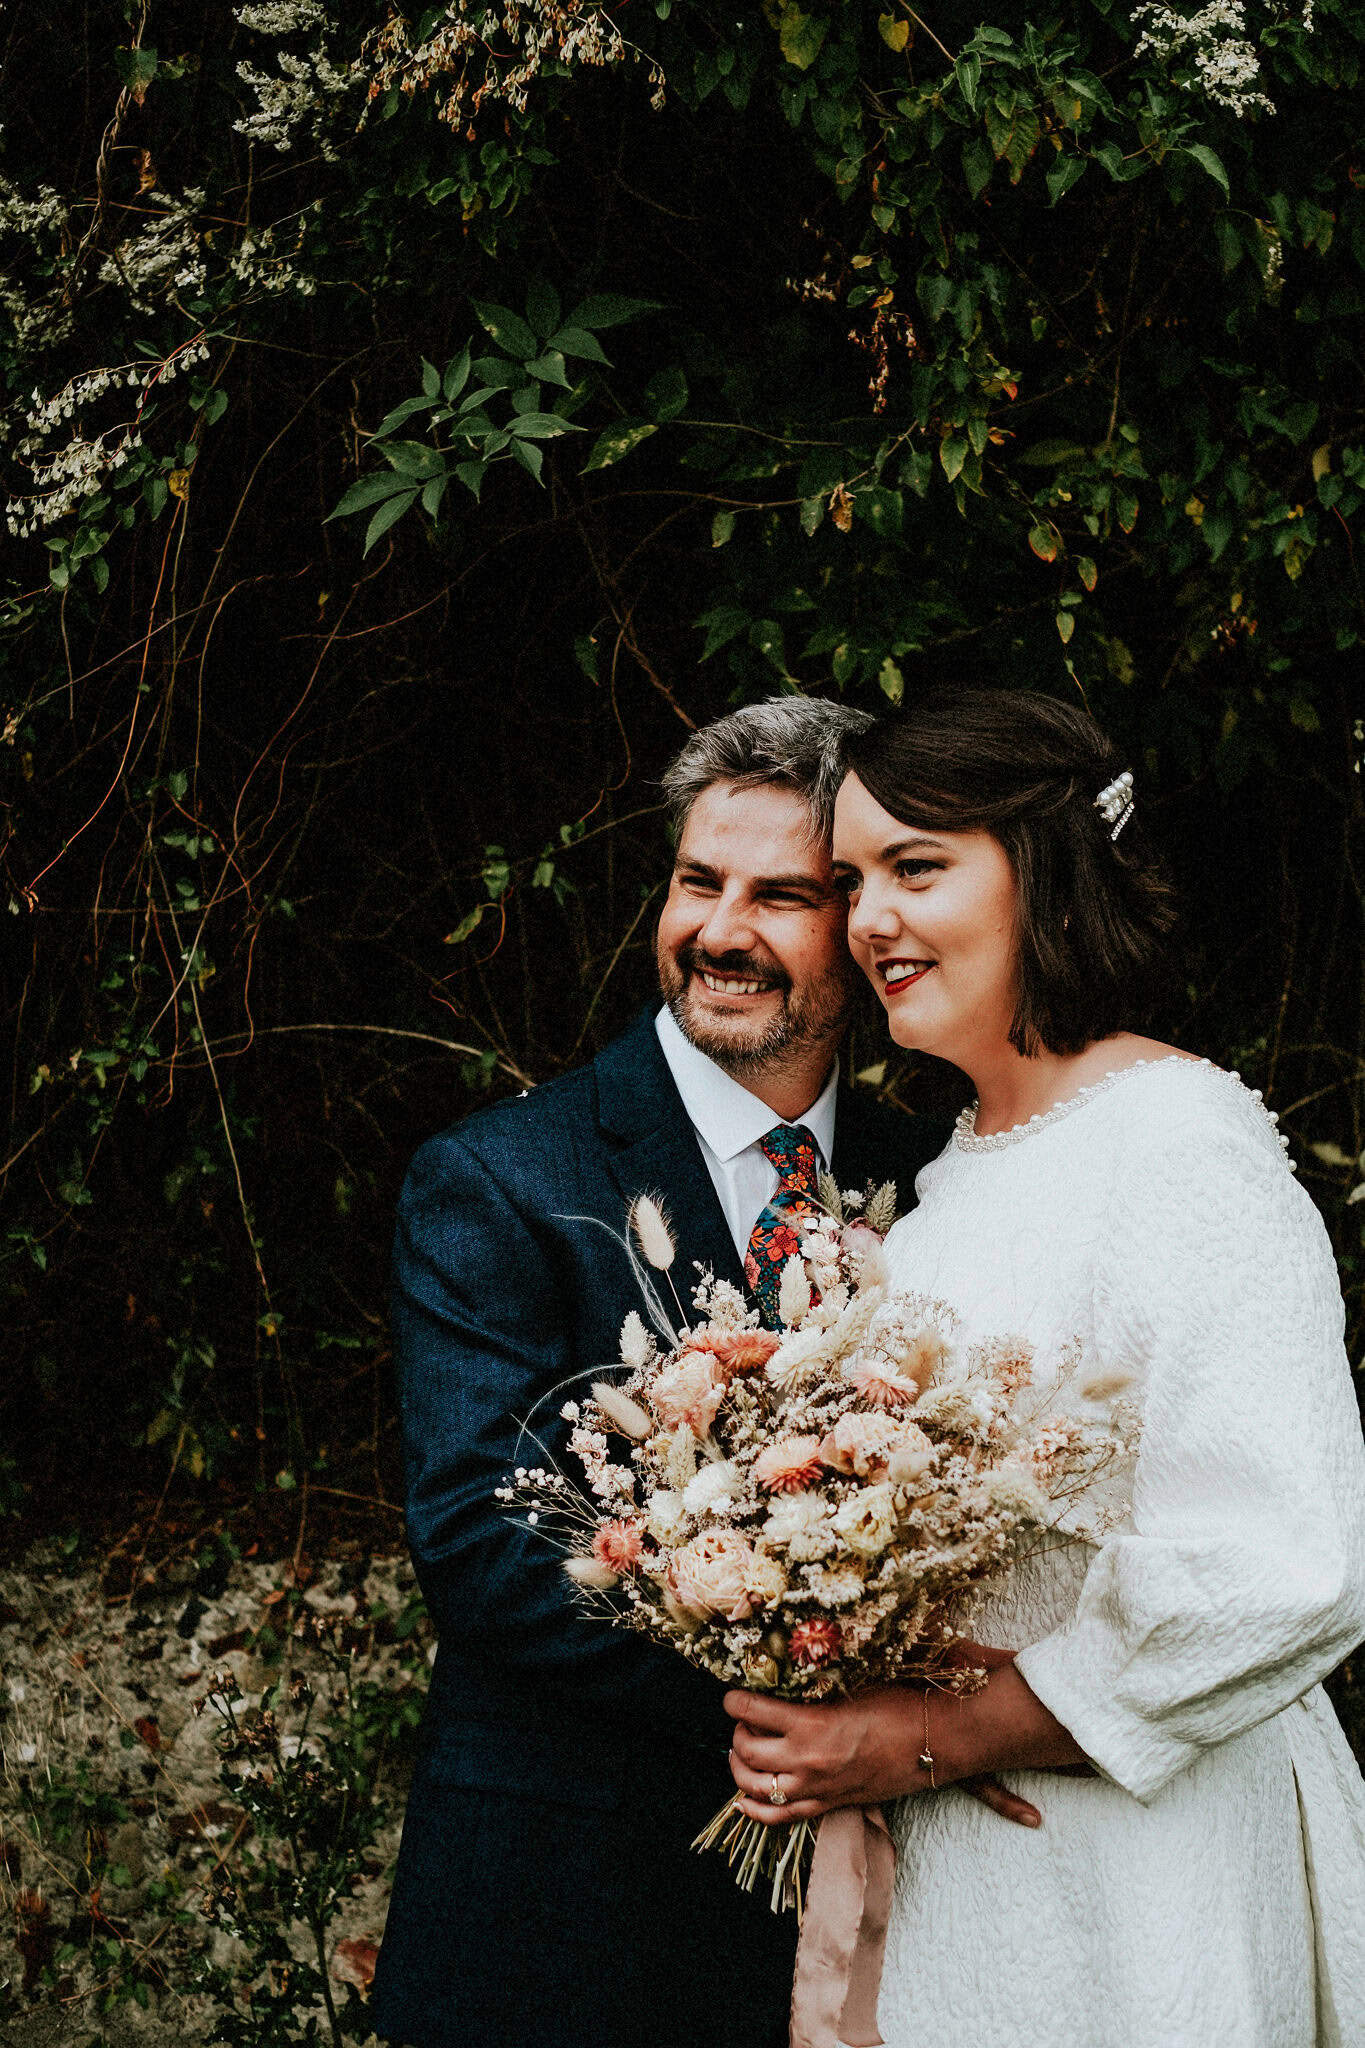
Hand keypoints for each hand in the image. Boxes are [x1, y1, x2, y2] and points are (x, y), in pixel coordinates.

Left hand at [725, 1683, 932, 1822]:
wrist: (933, 1743)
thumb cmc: (898, 1706)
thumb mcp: (850, 1686)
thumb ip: (814, 1691)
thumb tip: (784, 1683)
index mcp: (811, 1724)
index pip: (752, 1712)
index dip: (734, 1702)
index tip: (731, 1696)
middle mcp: (807, 1761)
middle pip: (747, 1751)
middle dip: (737, 1733)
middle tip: (743, 1721)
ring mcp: (817, 1788)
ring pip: (755, 1788)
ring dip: (739, 1769)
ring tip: (741, 1752)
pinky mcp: (829, 1805)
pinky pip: (781, 1817)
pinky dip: (756, 1811)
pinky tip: (745, 1800)